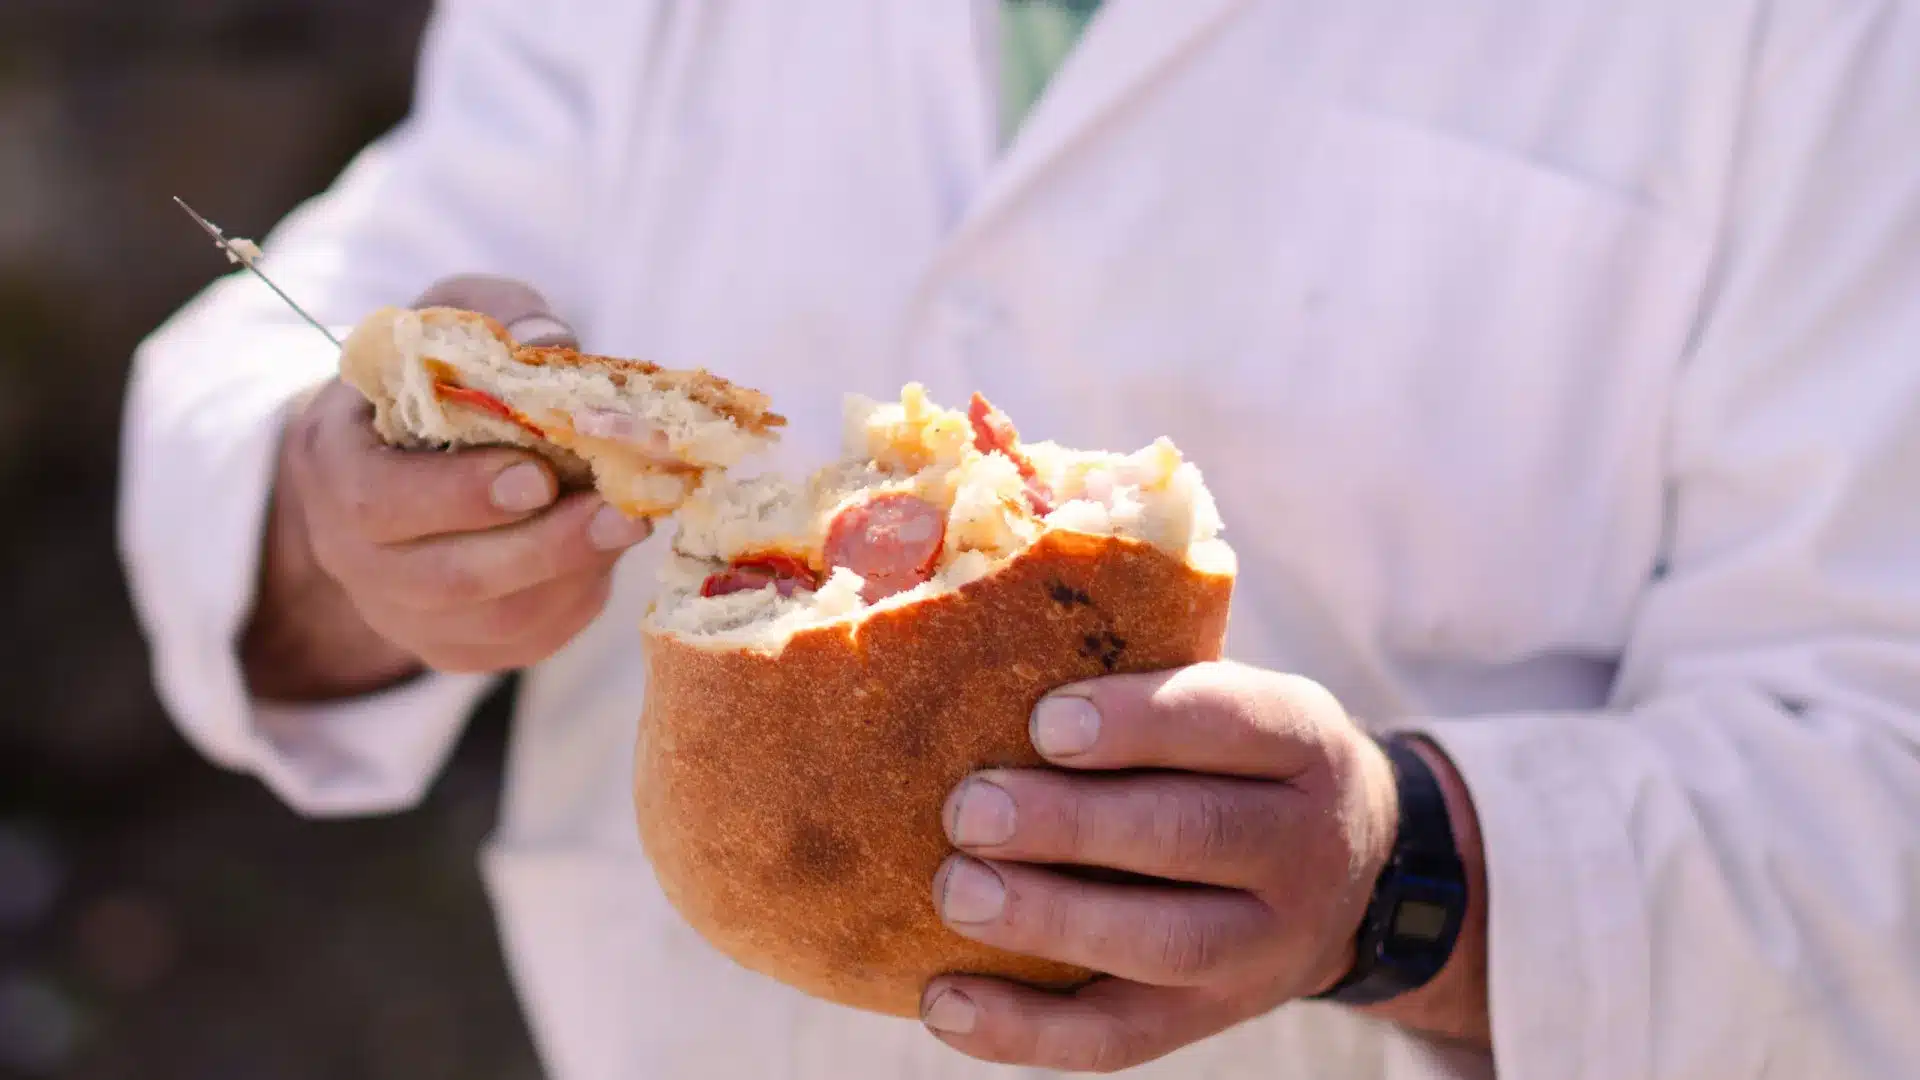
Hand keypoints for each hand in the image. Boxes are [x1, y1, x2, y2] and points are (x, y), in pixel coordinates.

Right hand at [241, 276, 654, 700]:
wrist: (407, 459)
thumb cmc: (431, 379)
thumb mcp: (447, 326)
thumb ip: (492, 319)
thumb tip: (548, 339)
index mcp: (335, 470)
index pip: (381, 503)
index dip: (460, 496)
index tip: (537, 475)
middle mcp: (356, 558)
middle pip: (448, 579)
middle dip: (543, 546)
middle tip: (618, 512)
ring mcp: (406, 615)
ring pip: (497, 620)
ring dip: (575, 573)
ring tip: (631, 523)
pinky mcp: (461, 647)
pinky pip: (526, 641)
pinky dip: (579, 598)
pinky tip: (608, 550)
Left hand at [919, 662, 1488, 1071]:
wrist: (1357, 869)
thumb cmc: (1235, 756)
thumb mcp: (1235, 695)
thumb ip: (1145, 667)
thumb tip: (975, 617)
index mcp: (1301, 740)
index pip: (1230, 723)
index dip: (1138, 723)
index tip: (1044, 721)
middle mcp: (1302, 845)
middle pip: (1192, 837)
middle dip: (1073, 825)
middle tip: (970, 808)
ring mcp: (1267, 944)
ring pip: (1166, 944)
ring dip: (1051, 921)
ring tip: (956, 891)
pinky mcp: (1217, 1017)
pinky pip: (1123, 1038)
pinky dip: (1028, 1031)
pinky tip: (945, 1001)